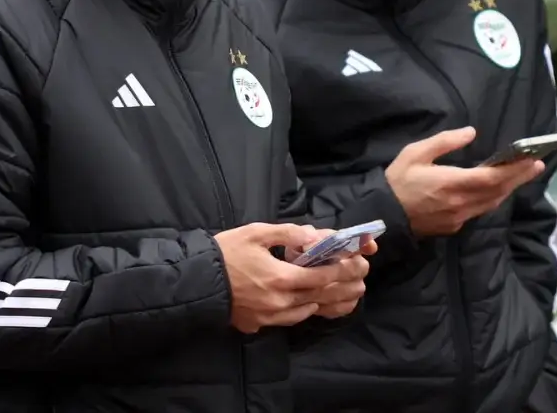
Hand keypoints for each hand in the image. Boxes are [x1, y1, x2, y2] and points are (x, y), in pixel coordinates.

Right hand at [214, 223, 370, 332]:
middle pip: (320, 296)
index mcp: (281, 278)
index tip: (359, 263)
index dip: (343, 270)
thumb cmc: (226, 252)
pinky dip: (306, 311)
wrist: (196, 281)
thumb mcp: (257, 233)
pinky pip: (291, 319)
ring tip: (345, 293)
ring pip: (308, 311)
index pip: (322, 277)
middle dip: (343, 287)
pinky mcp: (259, 324)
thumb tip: (316, 236)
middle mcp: (280, 302)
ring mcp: (270, 317)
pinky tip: (312, 304)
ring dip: (328, 301)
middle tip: (360, 280)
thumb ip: (289, 234)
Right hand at [385, 127, 544, 236]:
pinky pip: (480, 210)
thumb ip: (444, 141)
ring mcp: (458, 217)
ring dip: (508, 189)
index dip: (514, 170)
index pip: (491, 178)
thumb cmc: (397, 181)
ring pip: (491, 203)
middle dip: (519, 178)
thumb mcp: (415, 153)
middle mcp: (460, 203)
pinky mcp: (454, 225)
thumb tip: (471, 132)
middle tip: (536, 164)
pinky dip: (493, 198)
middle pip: (497, 191)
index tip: (531, 160)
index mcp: (451, 184)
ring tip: (522, 174)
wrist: (383, 216)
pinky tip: (498, 189)